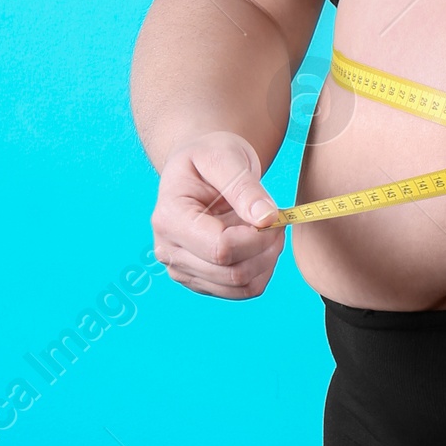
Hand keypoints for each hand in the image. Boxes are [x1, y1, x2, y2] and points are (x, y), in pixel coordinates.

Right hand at [152, 132, 283, 298]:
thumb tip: (266, 218)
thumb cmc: (209, 155)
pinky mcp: (200, 279)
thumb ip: (245, 187)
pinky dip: (261, 269)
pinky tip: (260, 243)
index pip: (221, 249)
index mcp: (169, 218)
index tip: (275, 215)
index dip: (257, 237)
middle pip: (232, 273)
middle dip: (266, 248)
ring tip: (269, 228)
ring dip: (267, 260)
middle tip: (277, 219)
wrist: (199, 166)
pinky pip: (241, 291)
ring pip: (240, 287)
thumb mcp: (226, 156)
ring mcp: (182, 269)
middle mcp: (168, 250)